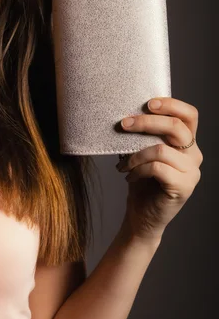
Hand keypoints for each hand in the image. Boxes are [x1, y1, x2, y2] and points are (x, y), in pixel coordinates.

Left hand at [116, 98, 202, 242]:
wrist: (141, 215)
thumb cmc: (141, 180)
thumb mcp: (143, 151)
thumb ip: (144, 134)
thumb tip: (127, 114)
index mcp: (187, 141)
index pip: (189, 114)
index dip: (171, 104)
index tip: (148, 103)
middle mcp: (194, 154)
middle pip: (175, 126)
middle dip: (145, 122)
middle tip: (123, 124)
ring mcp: (191, 172)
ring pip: (161, 149)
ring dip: (135, 154)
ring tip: (123, 163)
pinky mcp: (183, 187)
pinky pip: (157, 168)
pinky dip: (138, 169)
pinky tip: (129, 176)